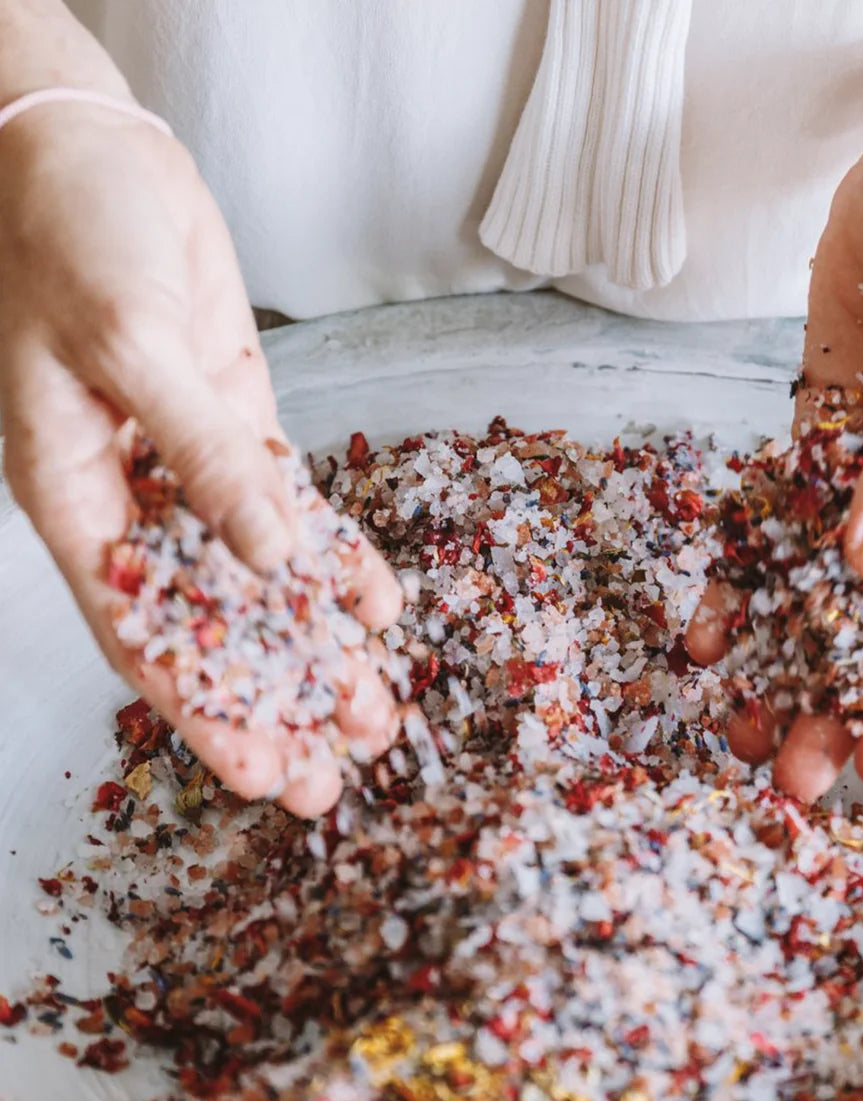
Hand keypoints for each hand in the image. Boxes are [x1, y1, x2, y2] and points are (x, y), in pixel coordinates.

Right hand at [0, 102, 401, 815]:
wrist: (89, 146)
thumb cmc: (67, 233)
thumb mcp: (129, 348)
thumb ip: (203, 457)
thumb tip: (270, 561)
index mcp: (74, 500)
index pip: (143, 635)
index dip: (202, 712)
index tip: (258, 774)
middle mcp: (132, 499)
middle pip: (208, 628)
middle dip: (273, 701)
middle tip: (333, 774)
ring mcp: (188, 466)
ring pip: (259, 582)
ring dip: (316, 647)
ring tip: (374, 713)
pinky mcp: (235, 426)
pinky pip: (290, 508)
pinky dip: (334, 558)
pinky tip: (377, 607)